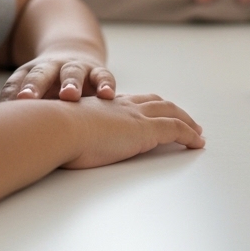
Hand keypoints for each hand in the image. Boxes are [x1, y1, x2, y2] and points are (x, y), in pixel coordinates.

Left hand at [0, 49, 116, 102]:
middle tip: (29, 98)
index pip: (20, 81)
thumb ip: (14, 102)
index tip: (10, 104)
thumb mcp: (30, 90)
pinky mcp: (98, 72)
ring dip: (71, 83)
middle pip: (42, 73)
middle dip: (36, 85)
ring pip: (73, 72)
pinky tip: (107, 95)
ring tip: (70, 95)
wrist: (74, 55)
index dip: (14, 93)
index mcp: (32, 73)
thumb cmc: (48, 84)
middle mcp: (53, 68)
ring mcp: (76, 68)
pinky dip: (105, 84)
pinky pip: (103, 76)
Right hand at [63, 94, 205, 168]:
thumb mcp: (63, 132)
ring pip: (171, 112)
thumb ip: (68, 136)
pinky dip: (189, 135)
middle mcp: (122, 106)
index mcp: (104, 106)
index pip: (131, 102)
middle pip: (156, 103)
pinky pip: (176, 130)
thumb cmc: (52, 133)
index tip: (153, 112)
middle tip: (186, 120)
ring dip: (187, 121)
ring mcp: (135, 116)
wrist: (57, 127)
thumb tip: (58, 147)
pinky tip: (197, 143)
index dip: (146, 107)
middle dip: (172, 110)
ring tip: (197, 132)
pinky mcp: (145, 130)